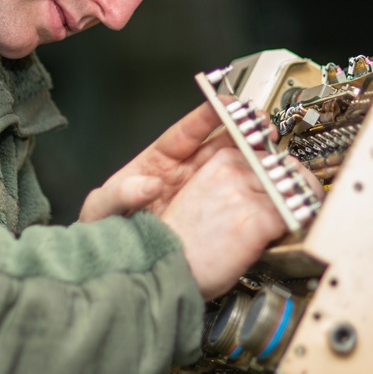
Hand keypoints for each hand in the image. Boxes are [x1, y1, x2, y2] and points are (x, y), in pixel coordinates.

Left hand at [78, 100, 262, 222]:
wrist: (123, 269)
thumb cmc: (110, 235)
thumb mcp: (101, 211)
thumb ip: (118, 194)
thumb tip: (147, 185)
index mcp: (160, 161)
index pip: (186, 132)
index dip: (207, 116)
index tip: (226, 104)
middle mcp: (186, 172)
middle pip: (219, 143)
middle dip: (243, 130)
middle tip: (260, 125)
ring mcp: (203, 192)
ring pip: (234, 165)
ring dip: (254, 155)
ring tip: (271, 148)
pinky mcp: (216, 216)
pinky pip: (238, 197)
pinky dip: (255, 189)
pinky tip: (268, 183)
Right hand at [160, 146, 288, 299]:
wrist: (164, 264)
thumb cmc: (183, 238)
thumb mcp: (203, 193)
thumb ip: (234, 181)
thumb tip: (267, 182)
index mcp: (222, 161)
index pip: (270, 155)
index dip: (283, 172)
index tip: (289, 183)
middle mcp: (234, 173)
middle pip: (286, 171)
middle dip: (295, 189)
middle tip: (297, 205)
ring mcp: (245, 195)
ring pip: (292, 193)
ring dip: (297, 208)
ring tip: (293, 221)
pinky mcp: (256, 220)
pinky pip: (291, 216)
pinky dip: (294, 226)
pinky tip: (285, 234)